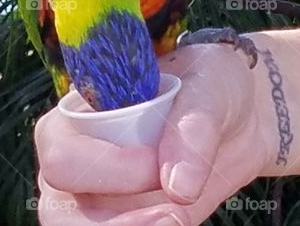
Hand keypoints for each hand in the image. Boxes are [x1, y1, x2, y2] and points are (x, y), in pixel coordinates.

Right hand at [34, 41, 275, 224]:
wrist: (240, 119)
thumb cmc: (210, 87)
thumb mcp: (208, 87)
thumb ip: (193, 127)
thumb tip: (179, 188)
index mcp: (79, 114)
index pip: (63, 155)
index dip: (107, 169)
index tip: (156, 165)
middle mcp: (77, 160)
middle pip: (59, 211)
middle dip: (114, 221)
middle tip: (173, 213)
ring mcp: (96, 198)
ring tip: (178, 220)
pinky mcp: (124, 220)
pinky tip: (178, 221)